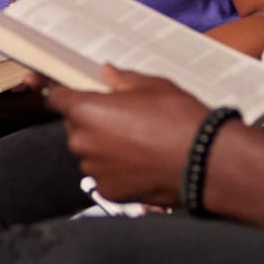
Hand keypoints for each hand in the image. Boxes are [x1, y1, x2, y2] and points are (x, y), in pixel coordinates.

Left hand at [48, 67, 210, 208]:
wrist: (205, 161)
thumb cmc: (180, 119)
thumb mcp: (153, 86)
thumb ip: (122, 79)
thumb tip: (107, 72)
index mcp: (87, 110)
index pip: (58, 99)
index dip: (67, 95)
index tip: (75, 95)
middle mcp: (83, 141)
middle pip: (76, 127)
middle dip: (92, 122)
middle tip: (123, 119)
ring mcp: (94, 169)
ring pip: (90, 153)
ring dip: (104, 148)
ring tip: (137, 143)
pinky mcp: (108, 191)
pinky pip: (104, 175)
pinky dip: (116, 170)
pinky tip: (141, 163)